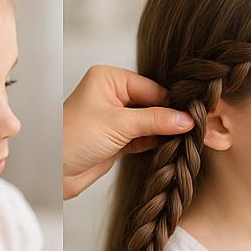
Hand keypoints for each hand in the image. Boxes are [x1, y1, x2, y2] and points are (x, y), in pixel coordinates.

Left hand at [63, 64, 193, 198]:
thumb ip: (155, 120)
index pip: (152, 88)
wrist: (54, 171)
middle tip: (196, 128)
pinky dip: (156, 143)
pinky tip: (172, 147)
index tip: (195, 115)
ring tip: (188, 139)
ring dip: (165, 132)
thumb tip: (186, 119)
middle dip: (170, 118)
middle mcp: (113, 95)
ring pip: (150, 122)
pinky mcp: (118, 140)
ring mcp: (116, 119)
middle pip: (153, 104)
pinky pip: (144, 138)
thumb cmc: (74, 138)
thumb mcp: (119, 124)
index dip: (173, 102)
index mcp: (109, 79)